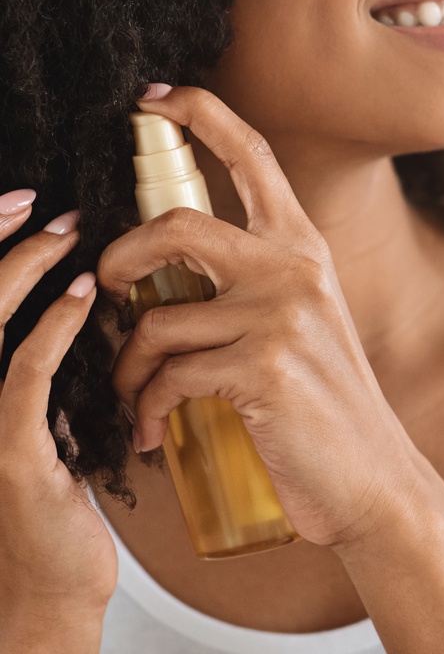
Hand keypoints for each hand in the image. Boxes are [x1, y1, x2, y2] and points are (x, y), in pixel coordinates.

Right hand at [0, 196, 114, 621]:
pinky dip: (51, 328)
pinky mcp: (7, 452)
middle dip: (4, 246)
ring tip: (69, 236)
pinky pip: (23, 376)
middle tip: (55, 209)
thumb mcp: (49, 419)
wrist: (50, 587)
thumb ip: (51, 366)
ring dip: (26, 272)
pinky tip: (81, 295)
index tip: (26, 203)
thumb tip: (89, 296)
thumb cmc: (57, 497)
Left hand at [98, 86, 420, 549]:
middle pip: (177, 226)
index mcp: (304, 247)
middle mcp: (296, 267)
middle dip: (119, 257)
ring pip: (157, 319)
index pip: (253, 155)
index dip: (201, 114)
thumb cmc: (322, 401)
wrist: (370, 474)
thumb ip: (253, 283)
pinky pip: (168, 375)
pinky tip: (153, 430)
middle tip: (108, 289)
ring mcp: (282, 315)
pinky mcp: (263, 367)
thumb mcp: (302, 321)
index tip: (154, 97)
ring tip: (134, 395)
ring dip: (127, 367)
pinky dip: (145, 408)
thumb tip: (161, 273)